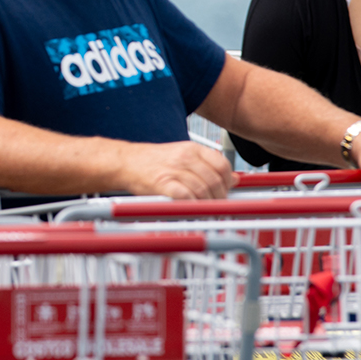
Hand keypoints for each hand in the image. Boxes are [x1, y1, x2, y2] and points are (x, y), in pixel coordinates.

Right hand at [110, 140, 235, 199]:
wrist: (125, 162)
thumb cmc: (153, 161)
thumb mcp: (183, 156)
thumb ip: (208, 166)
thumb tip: (235, 179)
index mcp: (192, 148)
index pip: (222, 164)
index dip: (228, 181)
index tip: (226, 191)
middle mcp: (185, 157)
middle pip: (215, 180)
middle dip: (220, 197)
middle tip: (217, 205)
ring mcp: (174, 169)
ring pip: (203, 190)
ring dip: (207, 204)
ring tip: (206, 210)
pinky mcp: (162, 183)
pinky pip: (185, 197)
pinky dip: (192, 206)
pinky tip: (192, 209)